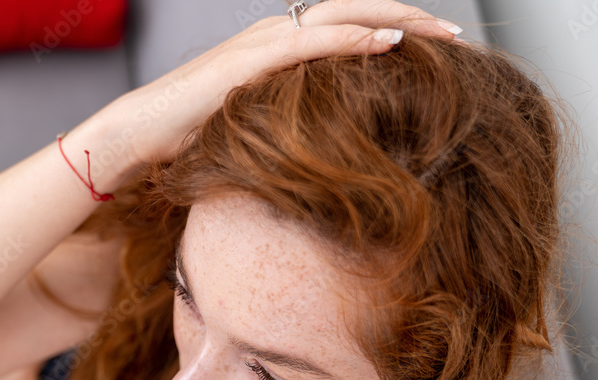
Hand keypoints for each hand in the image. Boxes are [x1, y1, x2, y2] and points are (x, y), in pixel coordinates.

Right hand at [99, 0, 458, 166]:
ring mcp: (263, 42)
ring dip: (396, 19)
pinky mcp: (252, 60)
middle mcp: (274, 33)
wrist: (140, 133)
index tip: (434, 47)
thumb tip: (321, 147)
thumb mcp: (251, 126)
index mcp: (278, 48)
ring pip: (343, 16)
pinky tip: (390, 43)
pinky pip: (314, 42)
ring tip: (440, 32)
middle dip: (410, 16)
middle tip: (457, 33)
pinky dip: (355, 39)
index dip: (392, 30)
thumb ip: (286, 121)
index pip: (346, 27)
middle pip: (355, 10)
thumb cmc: (188, 136)